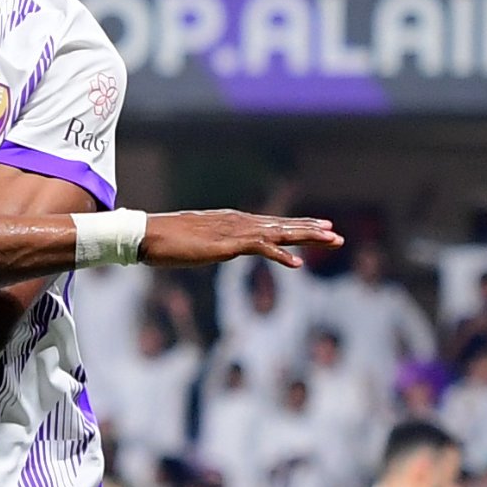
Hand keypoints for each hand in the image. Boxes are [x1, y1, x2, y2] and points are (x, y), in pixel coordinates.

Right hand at [140, 209, 339, 269]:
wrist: (149, 235)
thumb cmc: (168, 240)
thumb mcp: (199, 243)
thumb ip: (214, 243)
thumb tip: (219, 247)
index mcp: (234, 222)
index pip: (273, 224)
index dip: (298, 226)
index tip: (320, 228)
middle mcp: (239, 222)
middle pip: (282, 225)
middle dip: (311, 230)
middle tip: (337, 235)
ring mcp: (234, 232)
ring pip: (278, 233)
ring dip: (306, 237)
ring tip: (330, 240)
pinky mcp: (227, 245)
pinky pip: (260, 250)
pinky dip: (280, 256)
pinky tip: (297, 264)